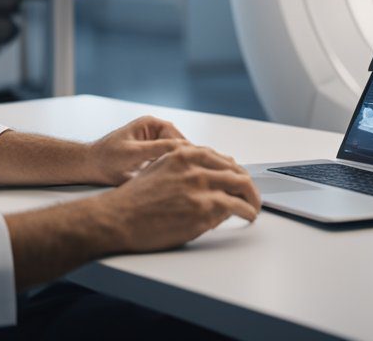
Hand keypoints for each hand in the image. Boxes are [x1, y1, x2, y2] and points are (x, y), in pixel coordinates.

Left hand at [86, 115, 188, 185]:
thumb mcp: (133, 153)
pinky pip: (170, 164)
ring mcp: (156, 144)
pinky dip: (173, 172)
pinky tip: (172, 183)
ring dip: (180, 168)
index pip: (179, 138)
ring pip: (177, 157)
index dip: (188, 155)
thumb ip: (156, 149)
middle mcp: (157, 131)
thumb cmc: (106, 158)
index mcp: (152, 124)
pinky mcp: (154, 158)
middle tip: (191, 180)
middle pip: (182, 148)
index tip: (194, 170)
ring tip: (184, 182)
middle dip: (186, 162)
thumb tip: (181, 149)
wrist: (92, 167)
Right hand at [89, 145, 261, 252]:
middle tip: (252, 194)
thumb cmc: (133, 199)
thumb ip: (183, 170)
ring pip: (241, 186)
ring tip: (254, 207)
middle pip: (235, 170)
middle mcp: (195, 166)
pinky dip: (247, 211)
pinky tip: (248, 216)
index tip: (239, 179)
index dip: (234, 170)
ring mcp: (201, 186)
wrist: (118, 218)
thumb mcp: (158, 170)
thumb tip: (205, 178)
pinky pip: (236, 207)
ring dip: (252, 197)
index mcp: (183, 154)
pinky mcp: (203, 208)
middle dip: (247, 184)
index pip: (221, 158)